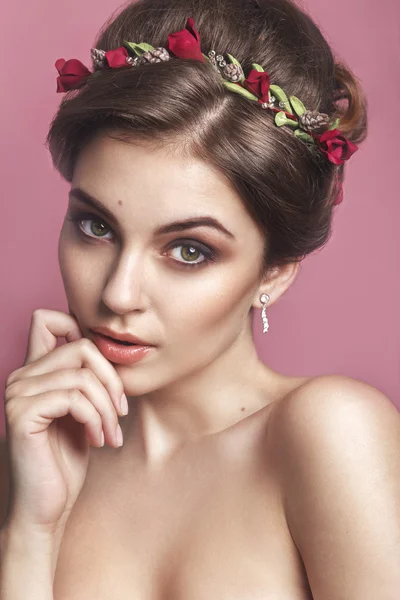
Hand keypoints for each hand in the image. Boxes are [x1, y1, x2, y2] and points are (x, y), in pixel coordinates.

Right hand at [3, 309, 126, 536]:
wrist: (47, 506)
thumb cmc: (67, 459)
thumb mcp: (83, 410)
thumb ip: (86, 378)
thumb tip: (109, 346)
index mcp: (35, 371)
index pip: (49, 318)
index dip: (82, 331)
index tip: (105, 374)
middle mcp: (21, 376)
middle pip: (81, 346)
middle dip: (111, 380)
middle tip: (120, 412)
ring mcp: (18, 393)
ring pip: (83, 376)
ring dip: (108, 408)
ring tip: (111, 433)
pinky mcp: (22, 414)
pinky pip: (75, 399)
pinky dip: (96, 419)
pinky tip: (98, 440)